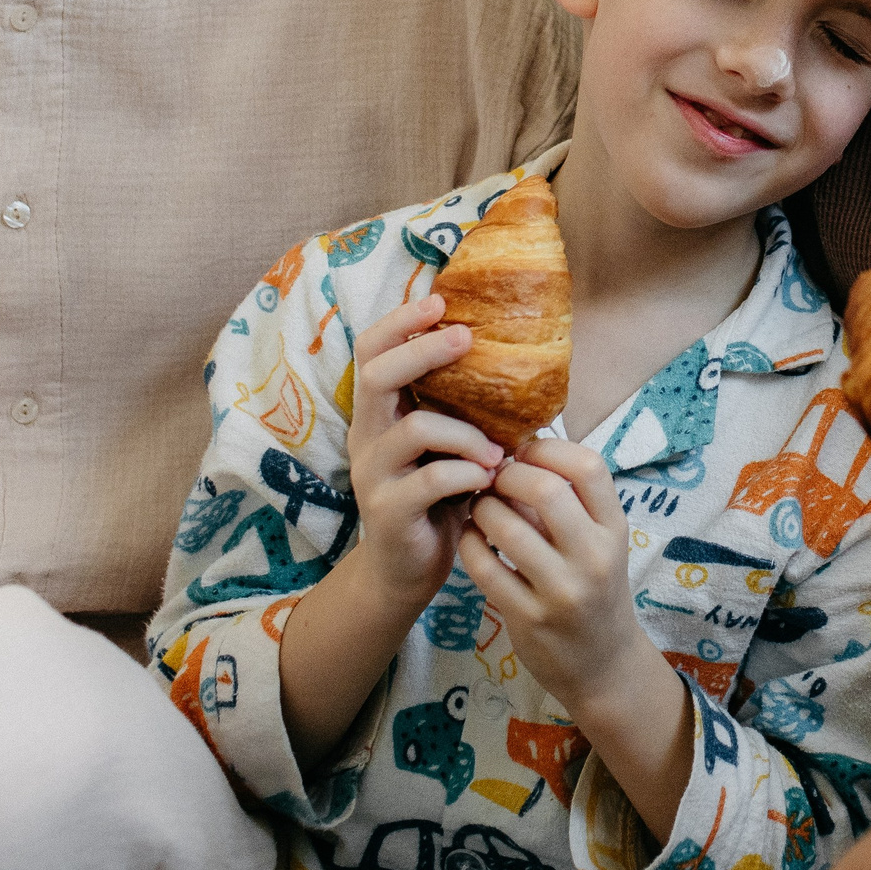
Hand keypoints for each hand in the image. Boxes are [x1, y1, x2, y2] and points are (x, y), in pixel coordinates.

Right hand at [345, 294, 505, 613]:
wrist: (406, 571)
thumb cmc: (437, 499)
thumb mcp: (444, 445)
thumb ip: (455, 407)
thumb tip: (504, 351)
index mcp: (378, 414)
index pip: (370, 352)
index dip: (399, 321)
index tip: (438, 299)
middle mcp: (366, 437)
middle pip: (377, 375)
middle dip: (423, 350)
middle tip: (466, 339)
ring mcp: (372, 475)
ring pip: (415, 428)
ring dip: (466, 432)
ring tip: (498, 451)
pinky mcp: (388, 511)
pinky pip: (431, 479)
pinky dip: (467, 472)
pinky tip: (487, 480)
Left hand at [457, 439, 652, 711]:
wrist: (602, 665)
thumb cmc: (595, 588)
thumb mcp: (598, 542)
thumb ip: (567, 502)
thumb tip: (516, 451)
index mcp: (614, 528)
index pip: (588, 466)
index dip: (548, 449)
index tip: (526, 454)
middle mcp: (594, 557)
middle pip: (546, 489)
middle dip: (508, 475)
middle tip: (494, 479)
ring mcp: (562, 590)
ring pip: (507, 526)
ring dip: (483, 507)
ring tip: (480, 507)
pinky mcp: (529, 618)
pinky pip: (485, 566)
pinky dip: (470, 543)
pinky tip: (472, 538)